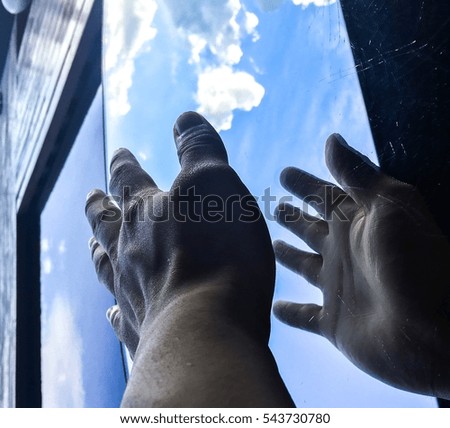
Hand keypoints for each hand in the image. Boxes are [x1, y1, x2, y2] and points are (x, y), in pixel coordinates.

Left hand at [85, 112, 292, 406]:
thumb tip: (184, 118)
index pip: (129, 179)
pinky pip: (120, 315)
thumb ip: (199, 149)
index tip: (120, 154)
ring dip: (99, 251)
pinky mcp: (141, 330)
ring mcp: (131, 292)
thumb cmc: (219, 252)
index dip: (125, 164)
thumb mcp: (216, 184)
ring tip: (91, 245)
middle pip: (106, 222)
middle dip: (99, 206)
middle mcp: (130, 250)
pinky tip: (112, 311)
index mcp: (147, 213)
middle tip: (91, 197)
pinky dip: (115, 309)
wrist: (208, 330)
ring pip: (106, 265)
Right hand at [273, 133, 449, 398]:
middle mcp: (344, 252)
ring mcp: (339, 287)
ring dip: (289, 256)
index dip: (304, 183)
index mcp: (355, 223)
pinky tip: (276, 307)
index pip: (323, 196)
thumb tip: (331, 139)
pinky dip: (291, 313)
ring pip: (305, 266)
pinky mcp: (334, 322)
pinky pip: (306, 316)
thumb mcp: (389, 204)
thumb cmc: (412, 261)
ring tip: (272, 246)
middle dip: (293, 217)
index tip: (284, 172)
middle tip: (275, 205)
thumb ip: (357, 173)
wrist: (432, 330)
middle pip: (310, 229)